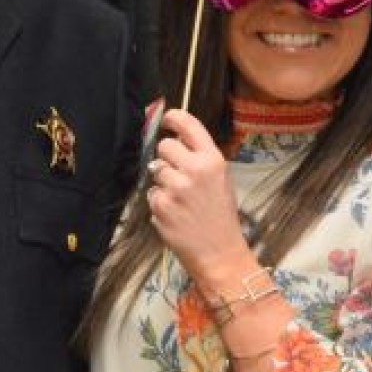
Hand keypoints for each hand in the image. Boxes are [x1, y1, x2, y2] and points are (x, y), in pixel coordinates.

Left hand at [145, 109, 255, 287]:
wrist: (219, 252)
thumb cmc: (220, 216)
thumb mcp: (220, 180)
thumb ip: (200, 158)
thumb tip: (176, 141)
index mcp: (213, 160)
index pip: (188, 125)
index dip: (174, 118)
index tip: (168, 119)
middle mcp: (195, 170)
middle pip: (164, 146)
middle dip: (167, 158)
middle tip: (178, 175)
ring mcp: (176, 188)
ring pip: (156, 170)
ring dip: (163, 182)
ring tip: (180, 199)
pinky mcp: (162, 205)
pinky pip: (152, 193)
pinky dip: (160, 202)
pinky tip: (175, 213)